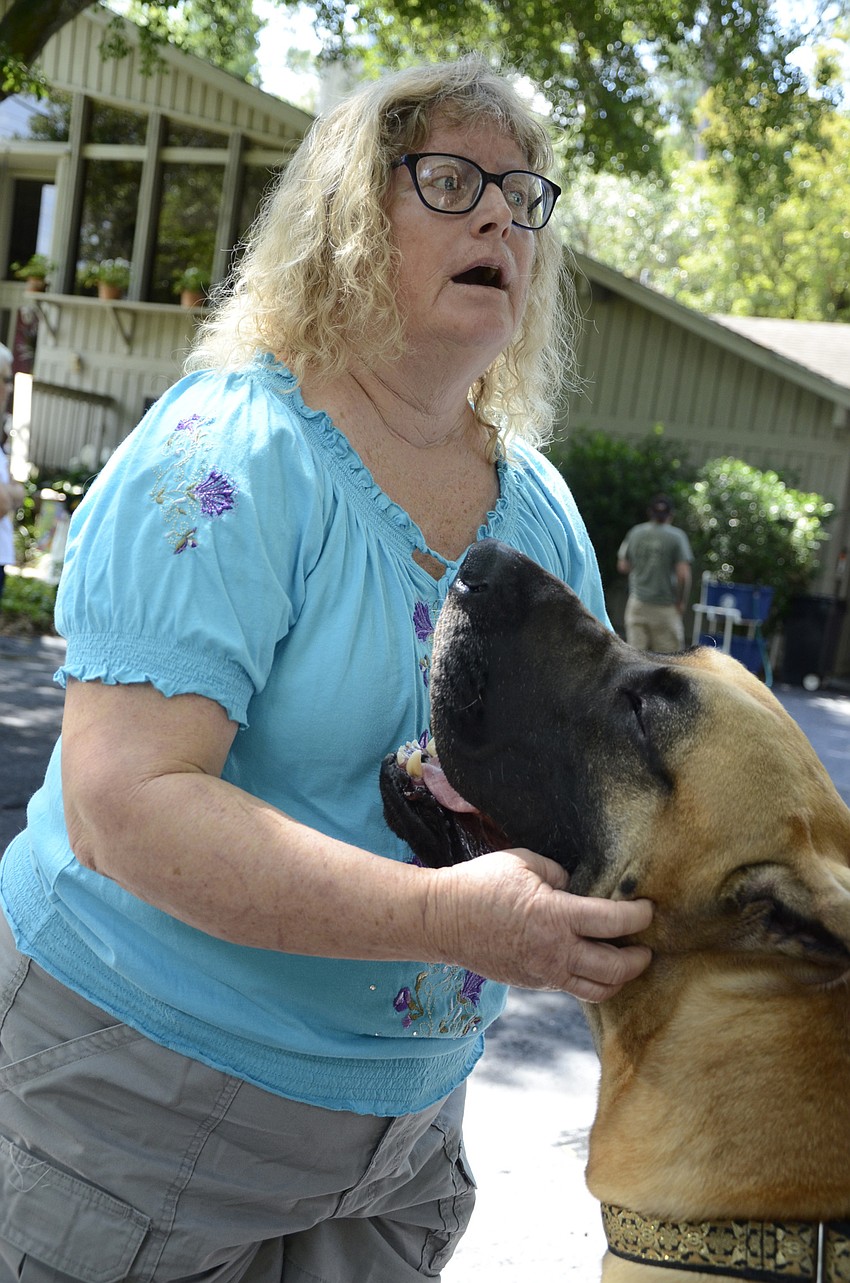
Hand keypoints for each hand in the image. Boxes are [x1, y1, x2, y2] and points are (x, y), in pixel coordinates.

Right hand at [423, 848, 652, 1002]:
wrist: (442, 920)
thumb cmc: (480, 884)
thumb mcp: (523, 862)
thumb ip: (558, 873)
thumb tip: (575, 887)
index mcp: (556, 916)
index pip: (613, 922)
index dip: (639, 916)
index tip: (649, 909)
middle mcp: (555, 952)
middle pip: (614, 968)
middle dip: (638, 959)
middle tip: (646, 947)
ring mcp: (544, 973)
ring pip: (597, 991)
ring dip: (619, 980)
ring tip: (626, 965)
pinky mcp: (532, 983)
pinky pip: (571, 988)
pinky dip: (590, 982)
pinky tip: (592, 967)